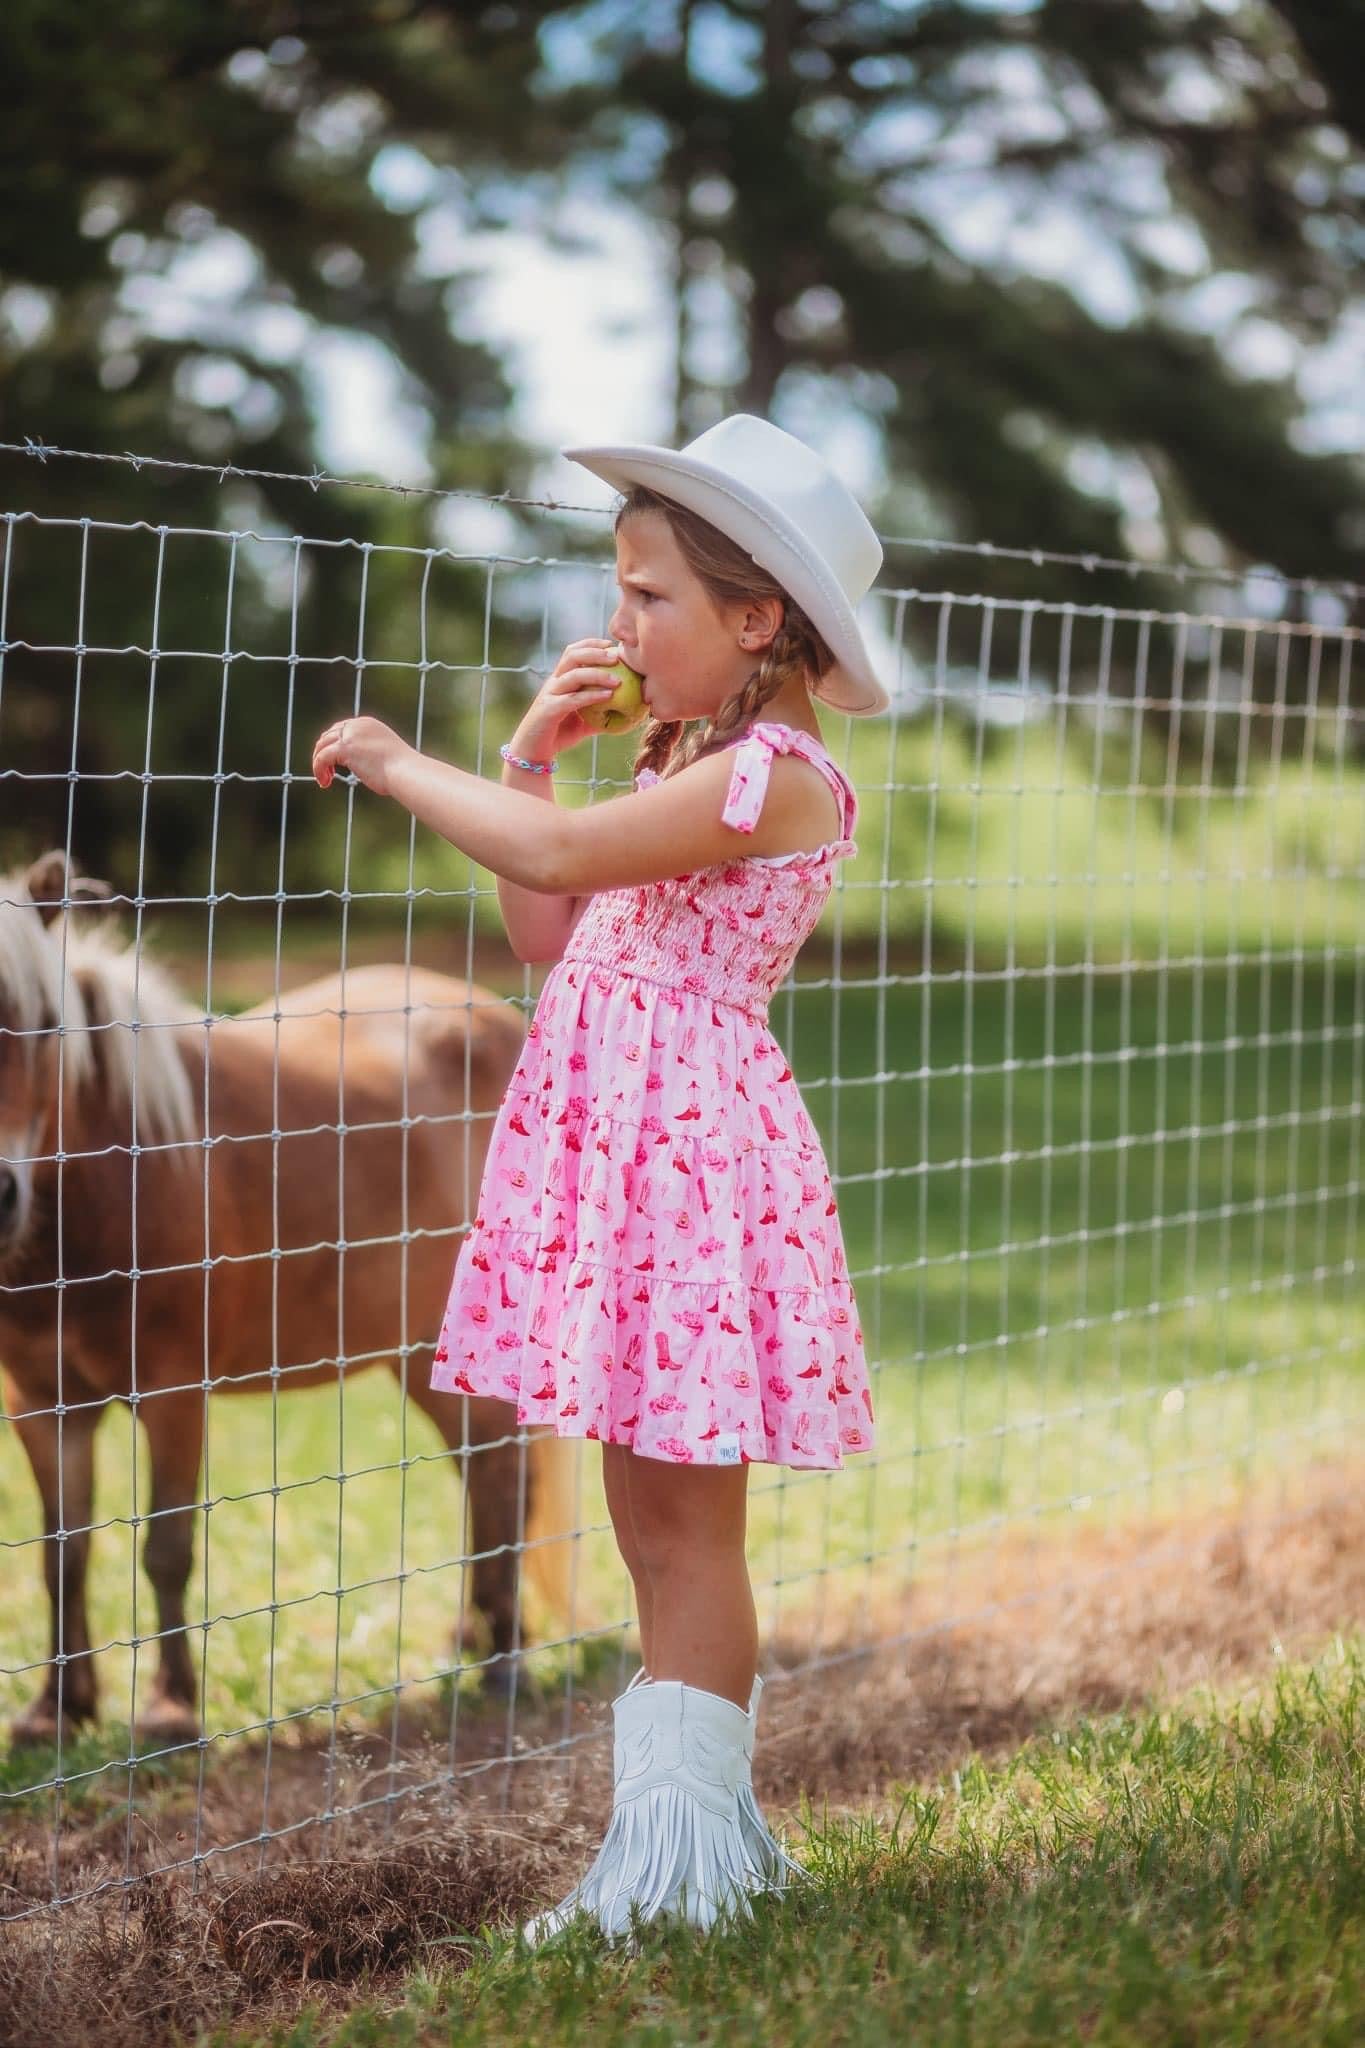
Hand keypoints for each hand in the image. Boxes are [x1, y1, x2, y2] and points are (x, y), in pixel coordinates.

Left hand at [312, 716, 412, 797]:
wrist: (406, 771)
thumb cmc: (401, 770)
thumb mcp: (384, 754)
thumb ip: (370, 753)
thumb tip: (362, 766)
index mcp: (368, 724)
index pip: (341, 729)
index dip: (332, 745)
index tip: (332, 762)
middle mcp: (357, 725)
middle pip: (328, 736)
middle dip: (323, 753)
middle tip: (327, 772)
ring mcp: (350, 735)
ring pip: (322, 746)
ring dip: (319, 763)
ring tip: (325, 779)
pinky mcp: (345, 748)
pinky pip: (322, 758)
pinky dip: (319, 770)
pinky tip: (325, 782)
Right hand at [515, 639, 636, 759]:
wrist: (534, 752)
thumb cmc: (559, 734)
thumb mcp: (585, 721)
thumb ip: (603, 713)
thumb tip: (630, 713)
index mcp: (560, 679)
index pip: (573, 652)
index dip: (591, 644)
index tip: (612, 645)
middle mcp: (554, 683)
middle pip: (572, 656)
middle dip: (595, 653)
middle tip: (617, 657)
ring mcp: (550, 695)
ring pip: (573, 675)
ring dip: (597, 674)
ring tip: (618, 680)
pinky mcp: (548, 710)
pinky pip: (571, 699)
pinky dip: (591, 696)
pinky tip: (608, 696)